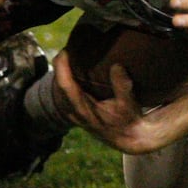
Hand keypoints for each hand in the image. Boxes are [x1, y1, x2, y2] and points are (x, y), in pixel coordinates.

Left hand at [51, 50, 165, 153]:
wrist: (130, 138)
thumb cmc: (129, 120)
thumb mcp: (129, 104)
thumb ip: (122, 85)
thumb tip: (116, 66)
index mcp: (83, 110)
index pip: (65, 86)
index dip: (62, 67)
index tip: (65, 51)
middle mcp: (75, 113)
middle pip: (58, 86)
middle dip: (60, 66)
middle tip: (69, 48)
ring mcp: (75, 113)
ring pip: (60, 90)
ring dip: (63, 73)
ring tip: (71, 56)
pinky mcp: (78, 112)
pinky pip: (66, 93)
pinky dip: (67, 80)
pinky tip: (75, 70)